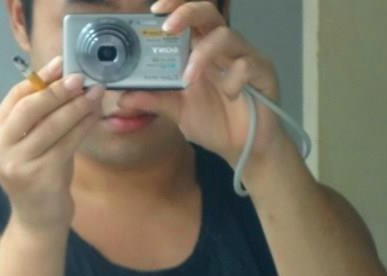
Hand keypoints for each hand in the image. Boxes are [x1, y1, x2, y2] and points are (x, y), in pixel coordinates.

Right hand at [0, 56, 104, 231]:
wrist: (38, 219)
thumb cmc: (38, 176)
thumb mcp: (31, 144)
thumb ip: (38, 117)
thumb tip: (63, 78)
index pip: (14, 98)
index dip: (39, 79)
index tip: (61, 65)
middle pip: (30, 108)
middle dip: (58, 90)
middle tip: (81, 78)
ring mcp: (19, 164)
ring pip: (52, 125)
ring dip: (76, 106)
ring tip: (94, 93)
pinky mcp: (41, 175)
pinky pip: (67, 142)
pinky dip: (83, 126)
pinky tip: (93, 116)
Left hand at [123, 1, 289, 168]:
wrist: (243, 149)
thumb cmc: (215, 123)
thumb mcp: (177, 111)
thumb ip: (153, 100)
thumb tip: (123, 97)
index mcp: (202, 51)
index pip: (190, 17)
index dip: (176, 7)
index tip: (154, 10)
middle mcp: (223, 49)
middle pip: (209, 12)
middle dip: (186, 13)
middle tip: (166, 27)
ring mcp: (245, 58)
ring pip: (226, 36)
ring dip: (203, 55)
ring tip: (188, 80)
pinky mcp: (263, 74)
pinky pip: (249, 64)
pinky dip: (234, 78)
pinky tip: (230, 94)